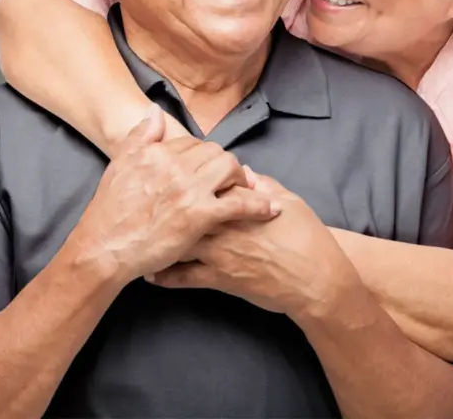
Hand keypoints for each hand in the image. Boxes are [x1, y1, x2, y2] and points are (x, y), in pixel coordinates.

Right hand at [72, 106, 281, 285]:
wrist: (105, 246)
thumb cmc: (111, 210)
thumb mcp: (121, 163)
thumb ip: (140, 135)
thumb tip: (155, 110)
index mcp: (158, 151)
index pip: (191, 142)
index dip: (201, 155)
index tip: (205, 168)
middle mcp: (175, 164)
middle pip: (214, 152)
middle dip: (224, 163)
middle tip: (229, 177)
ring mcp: (189, 189)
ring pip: (229, 168)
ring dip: (241, 177)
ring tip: (246, 188)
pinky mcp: (201, 215)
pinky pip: (238, 202)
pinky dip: (258, 204)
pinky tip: (270, 208)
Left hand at [149, 173, 360, 317]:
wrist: (315, 280)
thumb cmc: (305, 237)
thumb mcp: (288, 200)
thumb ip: (262, 184)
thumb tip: (243, 171)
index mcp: (237, 202)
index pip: (203, 182)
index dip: (182, 177)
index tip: (167, 173)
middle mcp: (222, 225)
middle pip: (182, 208)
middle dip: (161, 205)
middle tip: (141, 202)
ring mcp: (218, 253)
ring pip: (176, 241)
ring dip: (155, 239)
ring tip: (137, 236)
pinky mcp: (219, 279)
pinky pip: (184, 277)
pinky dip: (165, 275)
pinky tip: (151, 272)